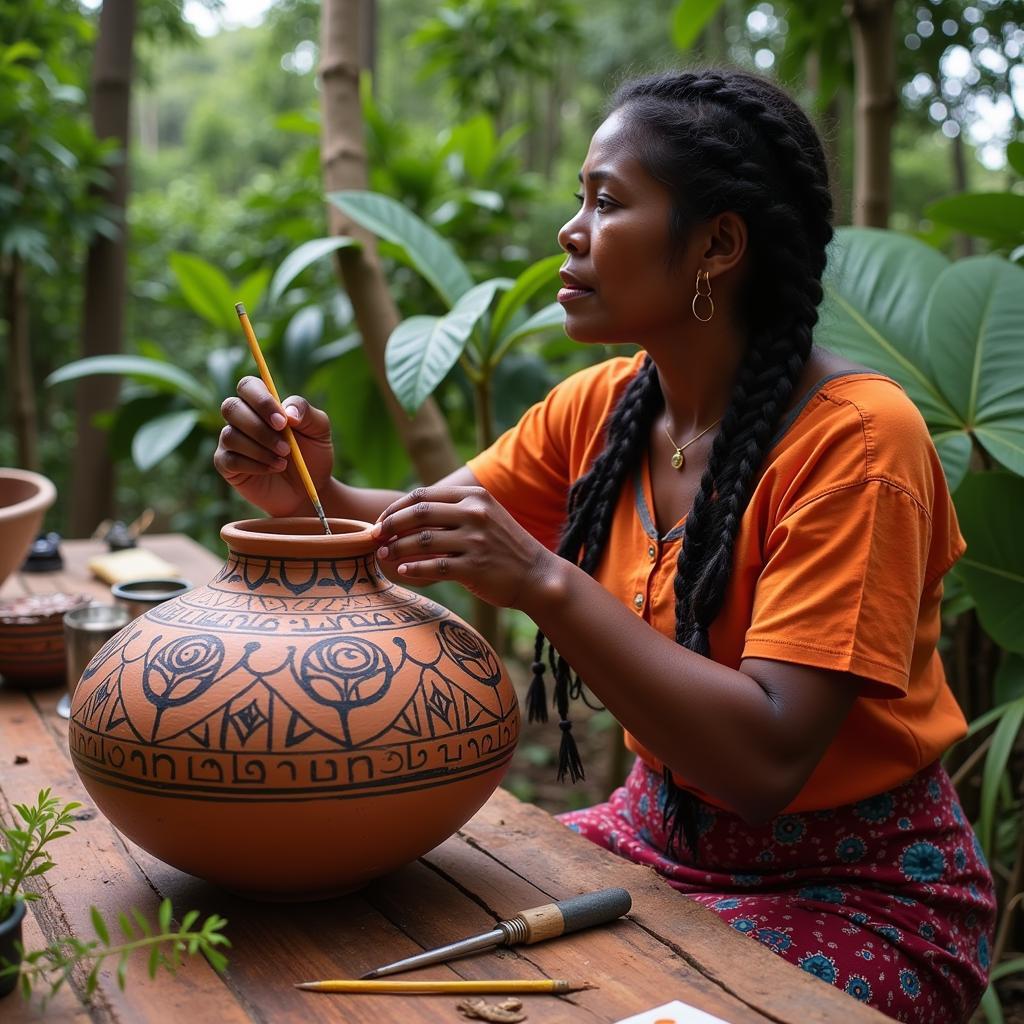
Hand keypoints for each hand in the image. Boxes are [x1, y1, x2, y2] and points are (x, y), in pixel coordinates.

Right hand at [214, 376, 334, 517]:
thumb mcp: (320, 431)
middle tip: (286, 447)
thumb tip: (288, 412)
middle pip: (231, 407)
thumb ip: (307, 413)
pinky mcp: (226, 464)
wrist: (309, 489)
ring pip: (230, 435)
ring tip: (284, 462)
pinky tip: (274, 469)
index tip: (283, 422)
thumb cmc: (312, 455)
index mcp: (263, 404)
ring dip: (260, 450)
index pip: (248, 386)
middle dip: (260, 429)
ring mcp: (230, 440)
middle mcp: (242, 418)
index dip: (261, 401)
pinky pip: (230, 459)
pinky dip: (255, 465)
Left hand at [372, 485, 555, 609]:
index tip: (380, 522)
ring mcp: (476, 541)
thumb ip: (452, 512)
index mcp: (474, 496)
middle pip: (418, 514)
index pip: (423, 496)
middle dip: (390, 526)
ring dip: (396, 548)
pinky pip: (435, 567)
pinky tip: (403, 571)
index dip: (396, 509)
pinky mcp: (476, 567)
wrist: (538, 576)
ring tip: (383, 556)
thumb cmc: (504, 548)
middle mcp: (475, 514)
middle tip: (375, 538)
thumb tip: (405, 517)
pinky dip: (414, 569)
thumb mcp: (484, 517)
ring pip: (422, 541)